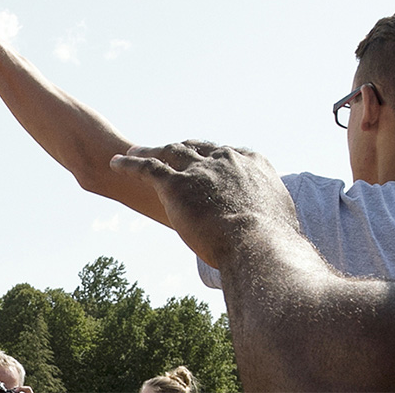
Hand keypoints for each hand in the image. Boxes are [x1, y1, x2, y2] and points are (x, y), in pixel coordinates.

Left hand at [110, 140, 296, 265]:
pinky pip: (147, 168)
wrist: (258, 245)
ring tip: (134, 151)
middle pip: (196, 149)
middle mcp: (225, 161)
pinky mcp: (176, 185)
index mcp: (252, 164)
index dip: (211, 156)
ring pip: (169, 153)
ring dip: (150, 150)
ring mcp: (199, 170)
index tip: (205, 158)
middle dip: (180, 150)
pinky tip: (116, 163)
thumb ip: (270, 218)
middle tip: (166, 151)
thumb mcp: (279, 222)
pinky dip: (129, 164)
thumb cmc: (274, 243)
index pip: (227, 154)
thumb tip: (273, 233)